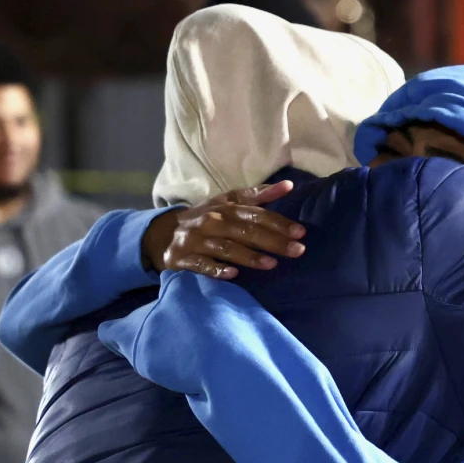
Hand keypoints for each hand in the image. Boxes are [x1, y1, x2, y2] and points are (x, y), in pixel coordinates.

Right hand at [142, 181, 302, 278]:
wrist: (162, 233)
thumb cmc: (205, 217)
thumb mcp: (227, 202)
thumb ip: (257, 195)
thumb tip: (289, 186)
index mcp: (225, 207)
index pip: (256, 214)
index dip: (279, 222)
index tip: (301, 232)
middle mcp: (212, 221)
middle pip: (246, 231)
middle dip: (273, 241)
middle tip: (297, 250)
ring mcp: (197, 240)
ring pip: (226, 248)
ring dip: (249, 256)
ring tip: (272, 264)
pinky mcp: (184, 259)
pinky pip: (202, 265)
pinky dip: (217, 270)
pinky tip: (233, 276)